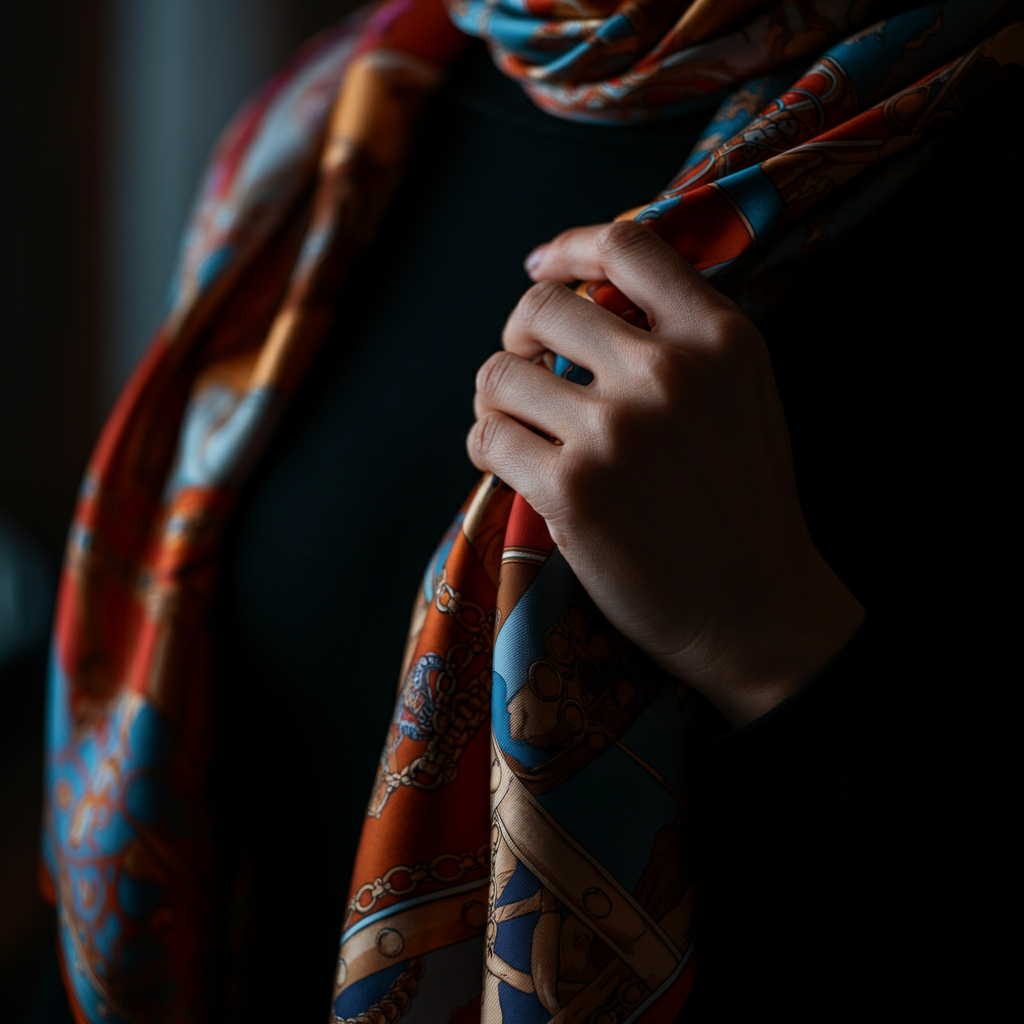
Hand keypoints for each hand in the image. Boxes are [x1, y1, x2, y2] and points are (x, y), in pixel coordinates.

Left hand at [467, 221, 863, 726]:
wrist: (752, 607)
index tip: (540, 267)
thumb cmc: (741, 503)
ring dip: (495, 400)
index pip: (626, 246)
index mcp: (719, 337)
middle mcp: (667, 372)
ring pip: (500, 374)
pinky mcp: (572, 490)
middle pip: (542, 308)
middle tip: (523, 368)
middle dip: (517, 336)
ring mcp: (616, 431)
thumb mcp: (741, 394)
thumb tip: (585, 297)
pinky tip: (506, 465)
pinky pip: (487, 438)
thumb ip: (681, 337)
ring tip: (514, 426)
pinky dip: (485, 447)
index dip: (568, 248)